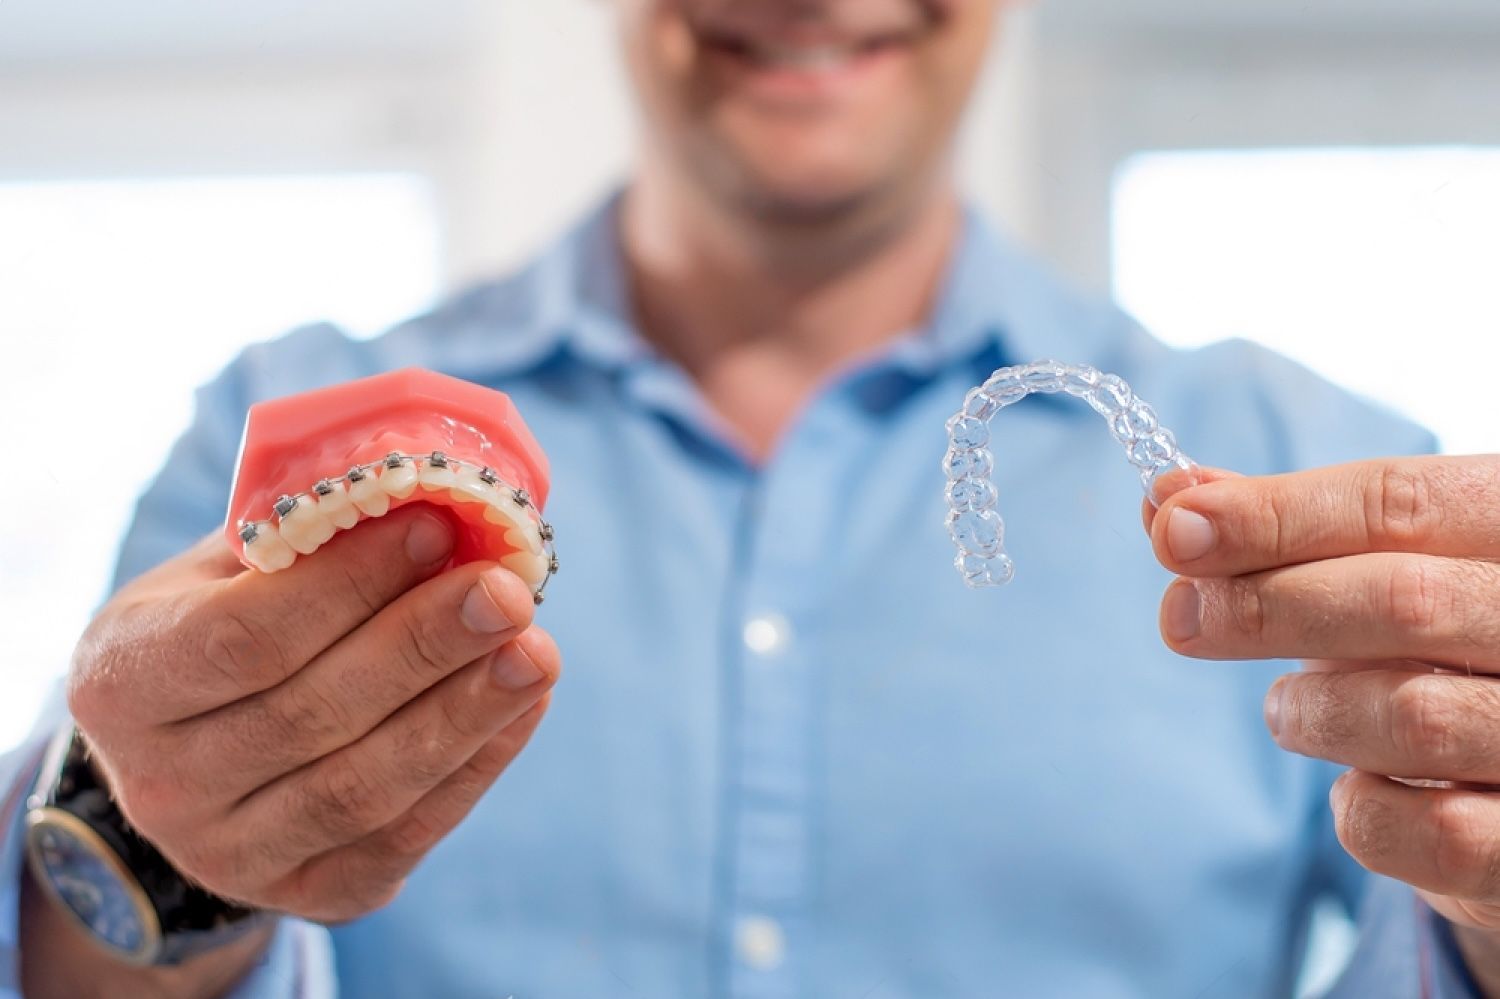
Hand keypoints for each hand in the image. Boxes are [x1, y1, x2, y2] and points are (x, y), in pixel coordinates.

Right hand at [37, 505, 557, 987]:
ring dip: (464, 715)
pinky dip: (475, 767)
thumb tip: (430, 496)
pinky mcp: (311, 895)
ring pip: (363, 788)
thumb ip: (309, 536)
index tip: (437, 527)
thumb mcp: (228, 570)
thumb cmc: (223, 628)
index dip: (349, 585)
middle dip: (423, 647)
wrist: (192, 761)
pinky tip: (524, 705)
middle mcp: (161, 786)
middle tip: (507, 592)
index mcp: (123, 681)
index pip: (245, 638)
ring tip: (536, 650)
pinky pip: (405, 835)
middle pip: (311, 715)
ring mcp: (231, 856)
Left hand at [1145, 456, 1499, 987]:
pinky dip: (1363, 809)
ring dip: (1311, 711)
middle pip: (1407, 600)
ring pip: (1413, 717)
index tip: (1173, 528)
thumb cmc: (1446, 645)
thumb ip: (1288, 535)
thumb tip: (1172, 502)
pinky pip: (1428, 831)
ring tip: (1290, 709)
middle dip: (1267, 606)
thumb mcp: (1387, 567)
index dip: (1274, 514)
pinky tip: (1361, 783)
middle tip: (1183, 619)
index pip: (1401, 503)